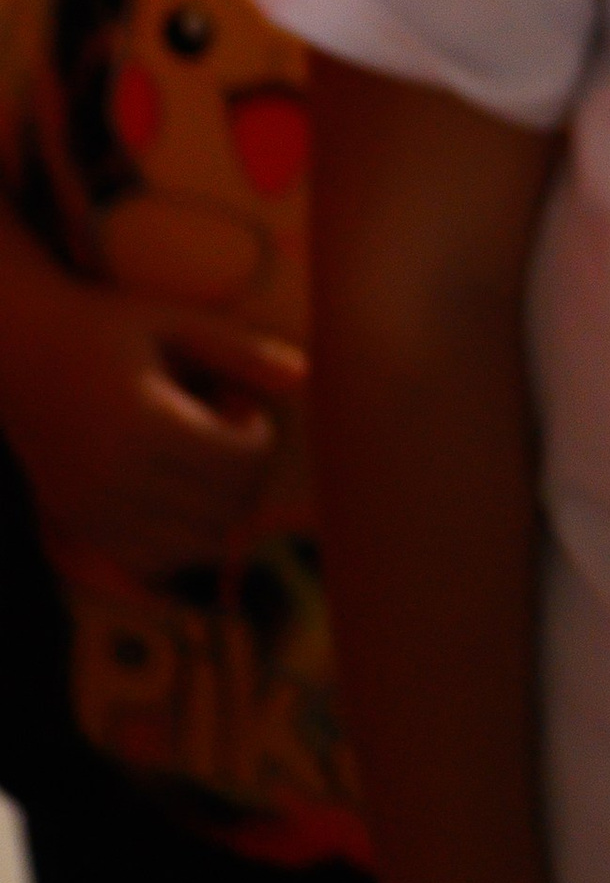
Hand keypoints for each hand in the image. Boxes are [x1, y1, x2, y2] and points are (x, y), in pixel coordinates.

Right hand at [0, 256, 304, 574]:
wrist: (18, 352)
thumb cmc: (111, 329)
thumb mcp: (176, 322)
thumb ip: (241, 350)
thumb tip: (308, 375)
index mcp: (141, 420)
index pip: (240, 464)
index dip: (259, 435)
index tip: (237, 403)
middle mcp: (111, 473)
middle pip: (226, 508)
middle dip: (246, 472)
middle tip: (220, 428)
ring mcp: (91, 508)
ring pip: (199, 545)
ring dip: (220, 508)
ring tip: (198, 459)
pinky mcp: (80, 527)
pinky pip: (158, 560)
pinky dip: (182, 536)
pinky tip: (172, 488)